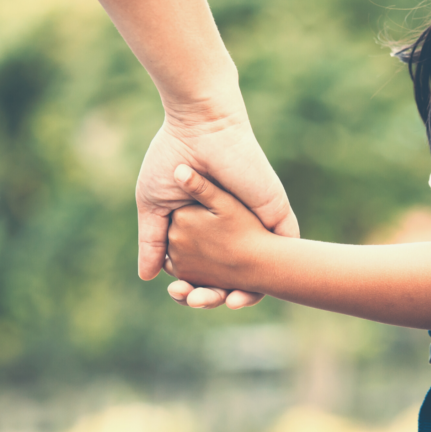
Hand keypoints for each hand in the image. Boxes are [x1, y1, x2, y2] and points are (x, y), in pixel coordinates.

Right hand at [136, 99, 297, 308]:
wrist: (201, 128)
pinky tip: (252, 293)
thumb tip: (147, 277)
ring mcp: (256, 224)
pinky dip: (272, 277)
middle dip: (215, 295)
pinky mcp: (276, 216)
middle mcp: (233, 229)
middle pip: (231, 276)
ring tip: (224, 303)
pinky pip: (284, 254)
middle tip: (196, 302)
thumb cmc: (172, 160)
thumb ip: (152, 241)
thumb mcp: (155, 207)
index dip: (192, 286)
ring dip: (243, 294)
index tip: (178, 294)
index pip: (203, 268)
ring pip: (258, 272)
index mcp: (206, 227)